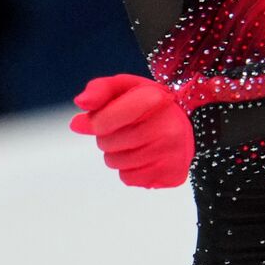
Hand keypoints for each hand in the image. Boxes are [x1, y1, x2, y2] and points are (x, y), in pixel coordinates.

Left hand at [69, 73, 194, 187]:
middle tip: (127, 127)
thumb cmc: (148, 101)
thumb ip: (99, 92)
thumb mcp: (125, 86)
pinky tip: (145, 156)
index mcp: (153, 99)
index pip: (103, 123)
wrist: (186, 122)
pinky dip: (131, 170)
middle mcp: (166, 127)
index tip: (101, 120)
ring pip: (116, 164)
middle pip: (106, 144)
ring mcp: (171, 153)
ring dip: (118, 154)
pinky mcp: (172, 174)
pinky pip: (130, 179)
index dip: (96, 123)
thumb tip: (78, 117)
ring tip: (137, 141)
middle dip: (108, 137)